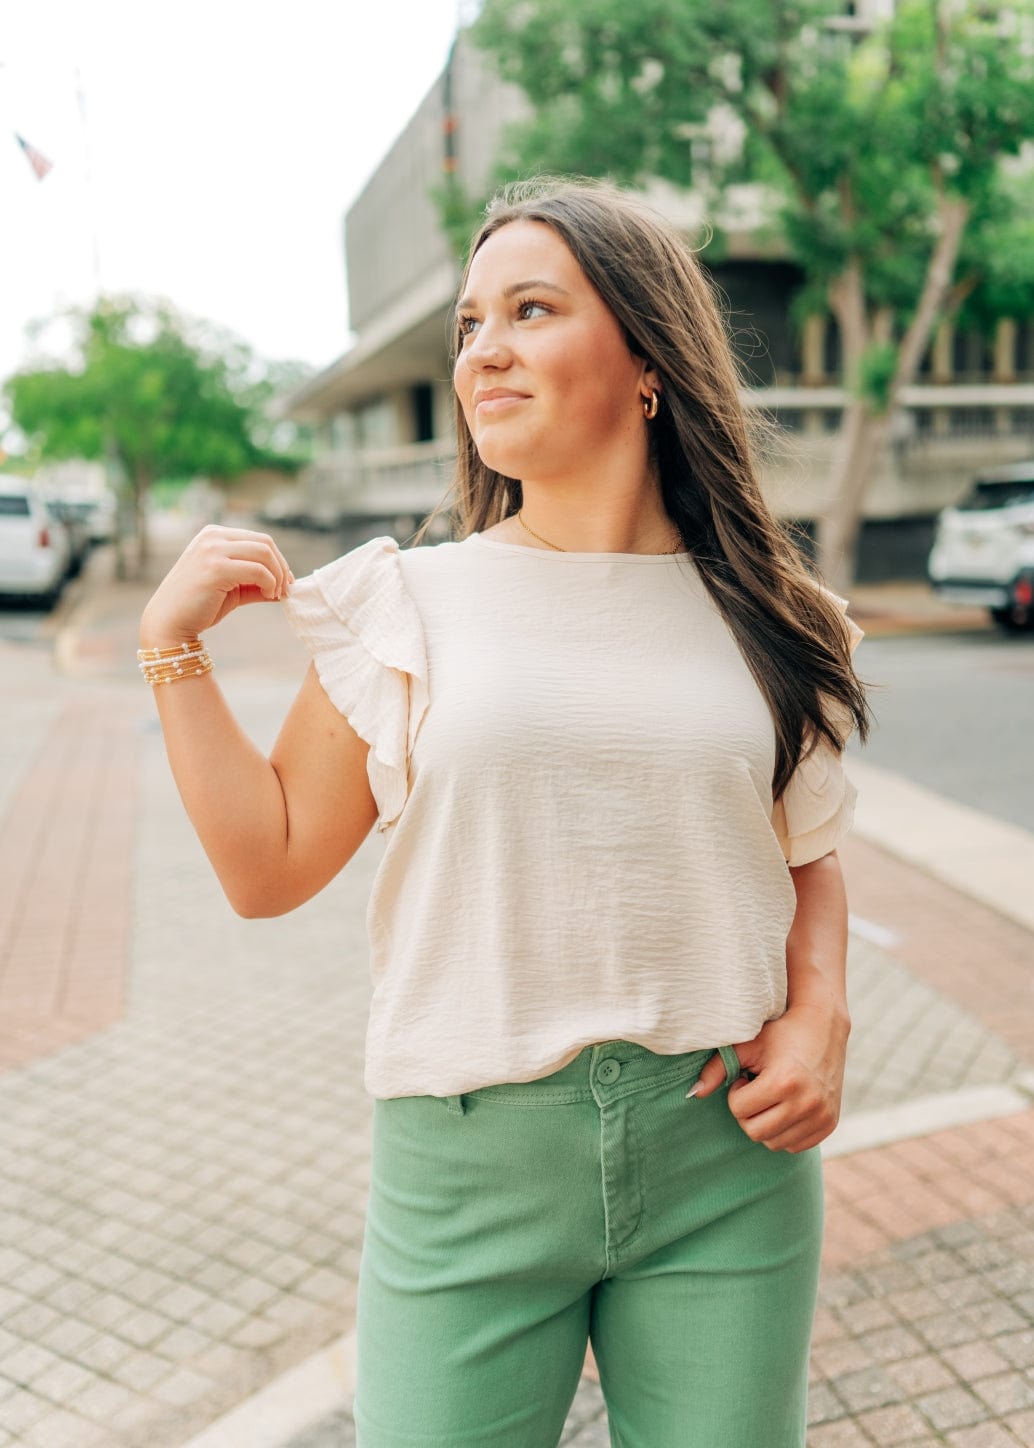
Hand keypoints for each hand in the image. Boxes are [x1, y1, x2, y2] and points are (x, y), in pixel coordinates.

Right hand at [140, 525, 293, 646]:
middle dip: (281, 567)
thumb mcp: (233, 588)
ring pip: (264, 553)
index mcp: (214, 535)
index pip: (259, 539)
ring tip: (275, 595)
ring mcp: (212, 550)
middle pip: (265, 542)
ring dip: (277, 576)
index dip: (278, 560)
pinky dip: (269, 583)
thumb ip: (256, 582)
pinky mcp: (215, 567)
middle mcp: (212, 537)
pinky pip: (257, 570)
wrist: (169, 623)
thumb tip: (287, 584)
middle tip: (285, 590)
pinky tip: (268, 596)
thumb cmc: (199, 606)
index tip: (285, 582)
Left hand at [691, 1003, 849, 1152]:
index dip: (737, 1093)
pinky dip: (785, 1132)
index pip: (739, 1110)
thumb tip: (693, 1094)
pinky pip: (795, 1146)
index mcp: (784, 1082)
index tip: (747, 1078)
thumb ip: (717, 1068)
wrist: (823, 1027)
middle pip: (755, 1132)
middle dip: (748, 1113)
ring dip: (766, 1124)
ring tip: (772, 1097)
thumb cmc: (780, 1034)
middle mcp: (807, 1102)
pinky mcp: (830, 1124)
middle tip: (757, 1090)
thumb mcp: (747, 1046)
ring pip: (774, 1143)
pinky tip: (788, 1106)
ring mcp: (821, 1116)